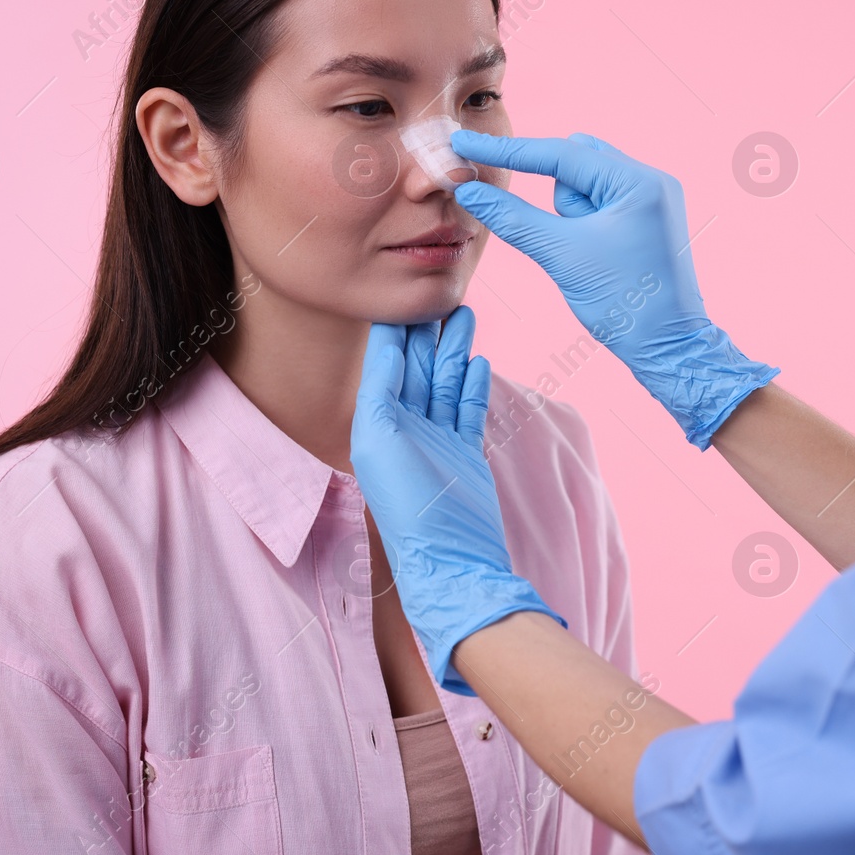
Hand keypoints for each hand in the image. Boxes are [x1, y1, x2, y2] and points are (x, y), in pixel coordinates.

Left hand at [349, 305, 563, 693]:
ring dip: (453, 348)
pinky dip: (471, 383)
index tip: (402, 292)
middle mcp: (404, 430)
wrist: (456, 563)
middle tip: (441, 292)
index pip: (384, 363)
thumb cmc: (412, 510)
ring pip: (445, 382)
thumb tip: (386, 348)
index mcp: (376, 424)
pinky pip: (466, 409)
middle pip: (417, 367)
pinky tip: (478, 359)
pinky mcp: (465, 455)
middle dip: (427, 331)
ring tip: (464, 313)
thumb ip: (382, 392)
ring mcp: (437, 442)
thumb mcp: (382, 441)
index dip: (393, 328)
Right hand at [450, 130, 777, 448]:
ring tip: (590, 259)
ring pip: (584, 189)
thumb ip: (512, 218)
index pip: (562, 153)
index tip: (464, 142)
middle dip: (557, 202)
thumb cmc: (624, 306)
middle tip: (567, 243)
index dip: (508, 150)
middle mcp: (651, 181)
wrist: (669, 349)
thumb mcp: (561, 256)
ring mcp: (651, 201)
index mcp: (639, 182)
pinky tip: (594, 256)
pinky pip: (599, 207)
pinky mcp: (646, 221)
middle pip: (575, 167)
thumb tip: (469, 191)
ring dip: (570, 218)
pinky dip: (582, 226)